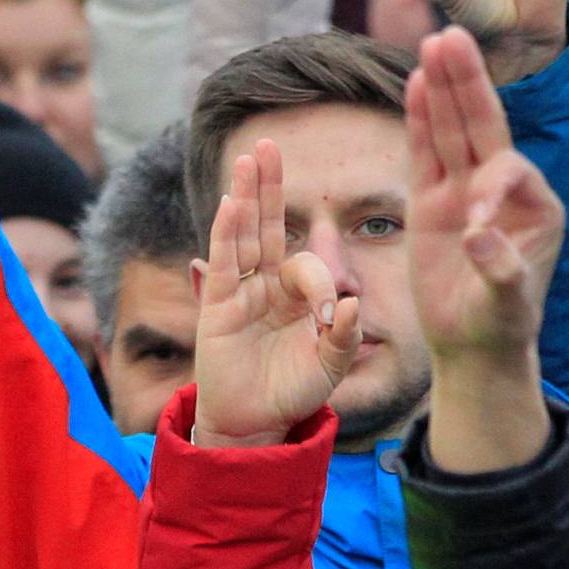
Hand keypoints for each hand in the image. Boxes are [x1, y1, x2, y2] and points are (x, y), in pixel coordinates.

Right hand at [191, 137, 361, 449]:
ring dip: (246, 196)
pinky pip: (223, 263)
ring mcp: (241, 291)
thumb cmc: (294, 391)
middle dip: (269, 185)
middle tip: (269, 143)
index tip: (328, 322)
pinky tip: (230, 202)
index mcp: (297, 292)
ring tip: (249, 158)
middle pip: (268, 224)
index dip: (322, 286)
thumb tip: (350, 305)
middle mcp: (266, 283)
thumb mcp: (331, 365)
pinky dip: (226, 232)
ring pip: (243, 234)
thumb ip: (345, 336)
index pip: (309, 265)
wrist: (257, 425)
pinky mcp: (218, 307)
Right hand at [408, 28, 563, 472]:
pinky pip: (426, 150)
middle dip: (469, 83)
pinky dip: (420, 117)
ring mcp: (465, 189)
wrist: (474, 347)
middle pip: (483, 125)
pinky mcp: (433, 199)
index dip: (491, 183)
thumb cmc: (501, 325)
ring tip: (435, 41)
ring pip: (453, 129)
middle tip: (455, 35)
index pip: (510, 170)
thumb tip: (478, 235)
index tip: (472, 224)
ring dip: (443, 87)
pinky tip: (415, 81)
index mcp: (536, 205)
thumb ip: (501, 270)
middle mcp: (503, 188)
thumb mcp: (508, 304)